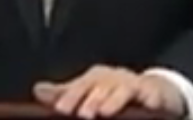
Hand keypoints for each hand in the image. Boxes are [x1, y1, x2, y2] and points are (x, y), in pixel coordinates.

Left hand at [33, 66, 186, 117]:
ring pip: (124, 91)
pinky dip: (149, 101)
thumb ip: (65, 94)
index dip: (70, 96)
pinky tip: (145, 107)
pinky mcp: (154, 94)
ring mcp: (134, 85)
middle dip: (91, 100)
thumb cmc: (114, 92)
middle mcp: (114, 78)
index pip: (81, 85)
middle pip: (101, 87)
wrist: (152, 90)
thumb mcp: (89, 92)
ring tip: (105, 112)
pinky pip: (152, 96)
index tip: (60, 108)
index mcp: (96, 78)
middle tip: (82, 114)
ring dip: (114, 101)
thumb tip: (38, 90)